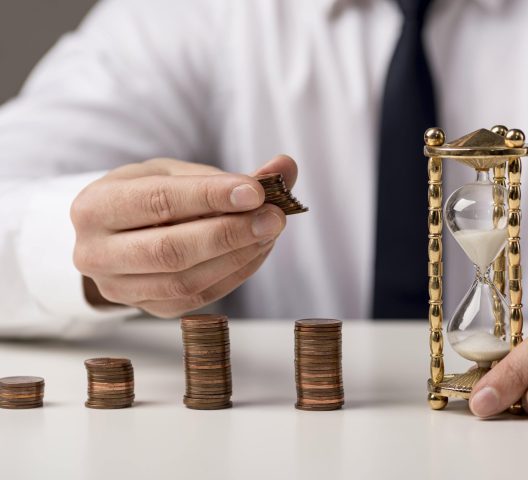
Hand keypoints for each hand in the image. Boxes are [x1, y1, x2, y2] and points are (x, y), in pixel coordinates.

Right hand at [71, 155, 296, 316]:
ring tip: (269, 232)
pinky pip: (198, 298)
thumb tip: (285, 167)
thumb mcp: (176, 174)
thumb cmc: (147, 196)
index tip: (256, 191)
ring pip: (185, 281)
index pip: (158, 202)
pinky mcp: (149, 309)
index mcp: (95, 207)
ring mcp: (120, 289)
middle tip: (274, 217)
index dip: (209, 197)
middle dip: (230, 233)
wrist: (119, 234)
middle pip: (170, 250)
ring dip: (238, 257)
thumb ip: (227, 174)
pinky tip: (256, 251)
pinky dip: (235, 274)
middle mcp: (96, 253)